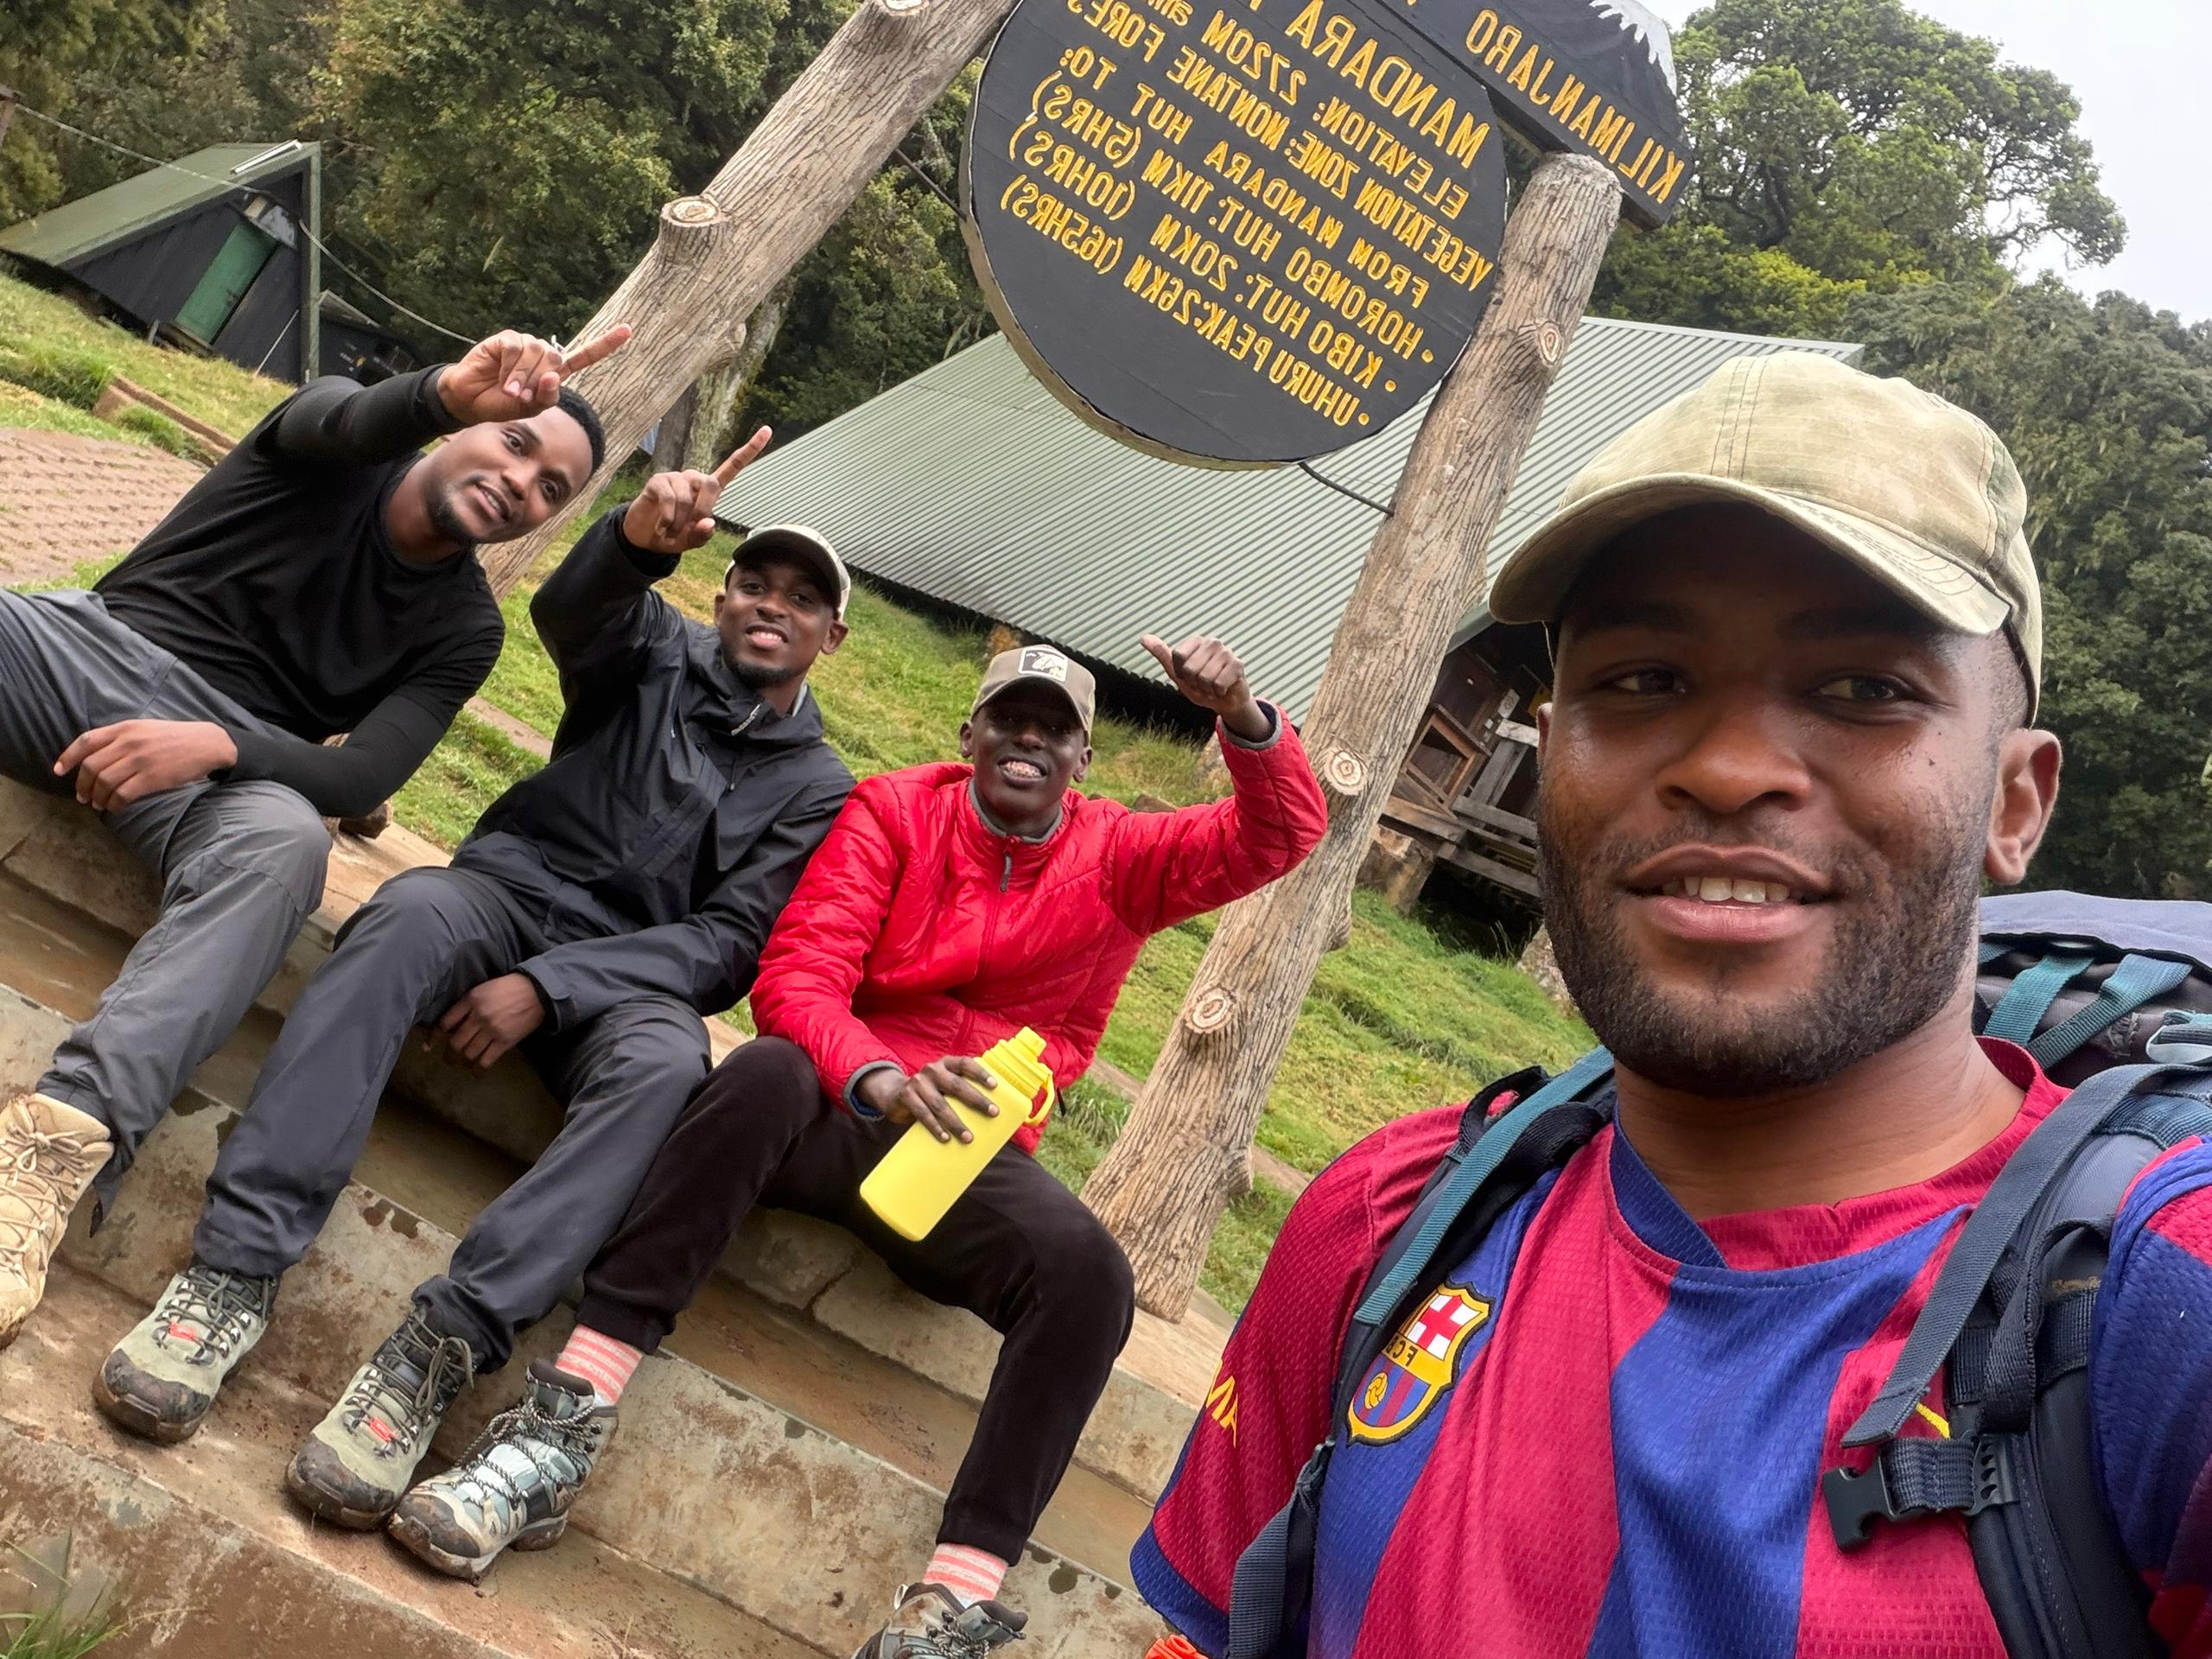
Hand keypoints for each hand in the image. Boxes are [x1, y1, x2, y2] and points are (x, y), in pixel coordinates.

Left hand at [54, 720, 237, 809]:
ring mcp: (140, 760)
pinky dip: (113, 804)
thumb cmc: (176, 738)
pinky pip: (122, 794)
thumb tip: (97, 756)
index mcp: (125, 728)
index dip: (67, 757)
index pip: (86, 741)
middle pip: (91, 766)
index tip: (59, 771)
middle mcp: (129, 742)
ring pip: (104, 782)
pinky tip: (114, 807)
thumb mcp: (145, 728)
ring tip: (98, 804)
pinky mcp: (152, 778)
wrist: (208, 744)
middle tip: (82, 797)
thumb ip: (122, 738)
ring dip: (96, 797)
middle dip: (82, 785)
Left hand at [430, 974, 545, 1070]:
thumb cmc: (509, 988)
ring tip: (463, 1065)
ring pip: (468, 1053)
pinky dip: (478, 1069)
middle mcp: (478, 1016)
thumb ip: (468, 1005)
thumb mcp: (483, 989)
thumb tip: (454, 1025)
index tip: (428, 1046)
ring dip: (463, 1062)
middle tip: (448, 1060)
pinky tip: (476, 1072)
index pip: (445, 1022)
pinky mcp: (504, 1042)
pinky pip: (486, 1060)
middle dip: (449, 1054)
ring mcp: (491, 1030)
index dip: (434, 1036)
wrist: (537, 991)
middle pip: (455, 1042)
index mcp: (471, 1000)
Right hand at [437, 324, 632, 426]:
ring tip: (509, 390)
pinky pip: (515, 348)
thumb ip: (547, 396)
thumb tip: (554, 375)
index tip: (628, 330)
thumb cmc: (502, 405)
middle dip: (538, 382)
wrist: (470, 401)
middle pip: (555, 359)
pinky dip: (509, 367)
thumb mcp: (530, 409)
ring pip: (537, 353)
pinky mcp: (507, 339)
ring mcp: (525, 344)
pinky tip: (500, 377)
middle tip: (522, 397)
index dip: (605, 344)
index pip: (584, 355)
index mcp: (554, 371)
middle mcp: (542, 354)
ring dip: (523, 377)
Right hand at [620, 428, 772, 555]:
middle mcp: (694, 479)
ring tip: (670, 530)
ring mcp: (676, 478)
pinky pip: (668, 499)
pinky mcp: (658, 480)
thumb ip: (702, 535)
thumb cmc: (674, 535)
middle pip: (710, 484)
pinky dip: (666, 520)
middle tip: (691, 528)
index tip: (767, 430)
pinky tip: (661, 526)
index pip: (732, 467)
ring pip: (686, 498)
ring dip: (679, 522)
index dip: (750, 450)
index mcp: (709, 490)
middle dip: (703, 510)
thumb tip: (707, 522)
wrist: (646, 537)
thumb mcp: (692, 541)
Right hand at [859, 1057, 1001, 1144]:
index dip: (980, 1073)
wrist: (895, 1093)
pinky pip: (922, 1113)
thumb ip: (960, 1089)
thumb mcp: (944, 1085)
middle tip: (993, 1113)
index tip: (995, 1085)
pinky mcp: (906, 1096)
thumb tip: (989, 1110)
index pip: (966, 1063)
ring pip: (940, 1104)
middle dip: (976, 1100)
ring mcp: (918, 1082)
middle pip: (957, 1085)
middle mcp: (933, 1069)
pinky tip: (945, 1138)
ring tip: (968, 1137)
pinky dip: (935, 1127)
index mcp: (946, 1064)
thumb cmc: (930, 1091)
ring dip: (955, 1122)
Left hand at [1141, 633, 1268, 741]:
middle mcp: (1212, 642)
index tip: (1188, 676)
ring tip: (1213, 686)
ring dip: (1207, 689)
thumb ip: (1162, 655)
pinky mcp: (1238, 665)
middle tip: (1203, 683)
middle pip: (1189, 669)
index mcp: (1195, 641)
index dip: (1181, 673)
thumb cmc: (1200, 685)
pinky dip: (1218, 692)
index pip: (1177, 657)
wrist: (1224, 701)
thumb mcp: (1178, 672)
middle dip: (1195, 683)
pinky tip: (1224, 688)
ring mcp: (1226, 652)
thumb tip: (1144, 638)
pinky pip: (1218, 684)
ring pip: (1205, 678)